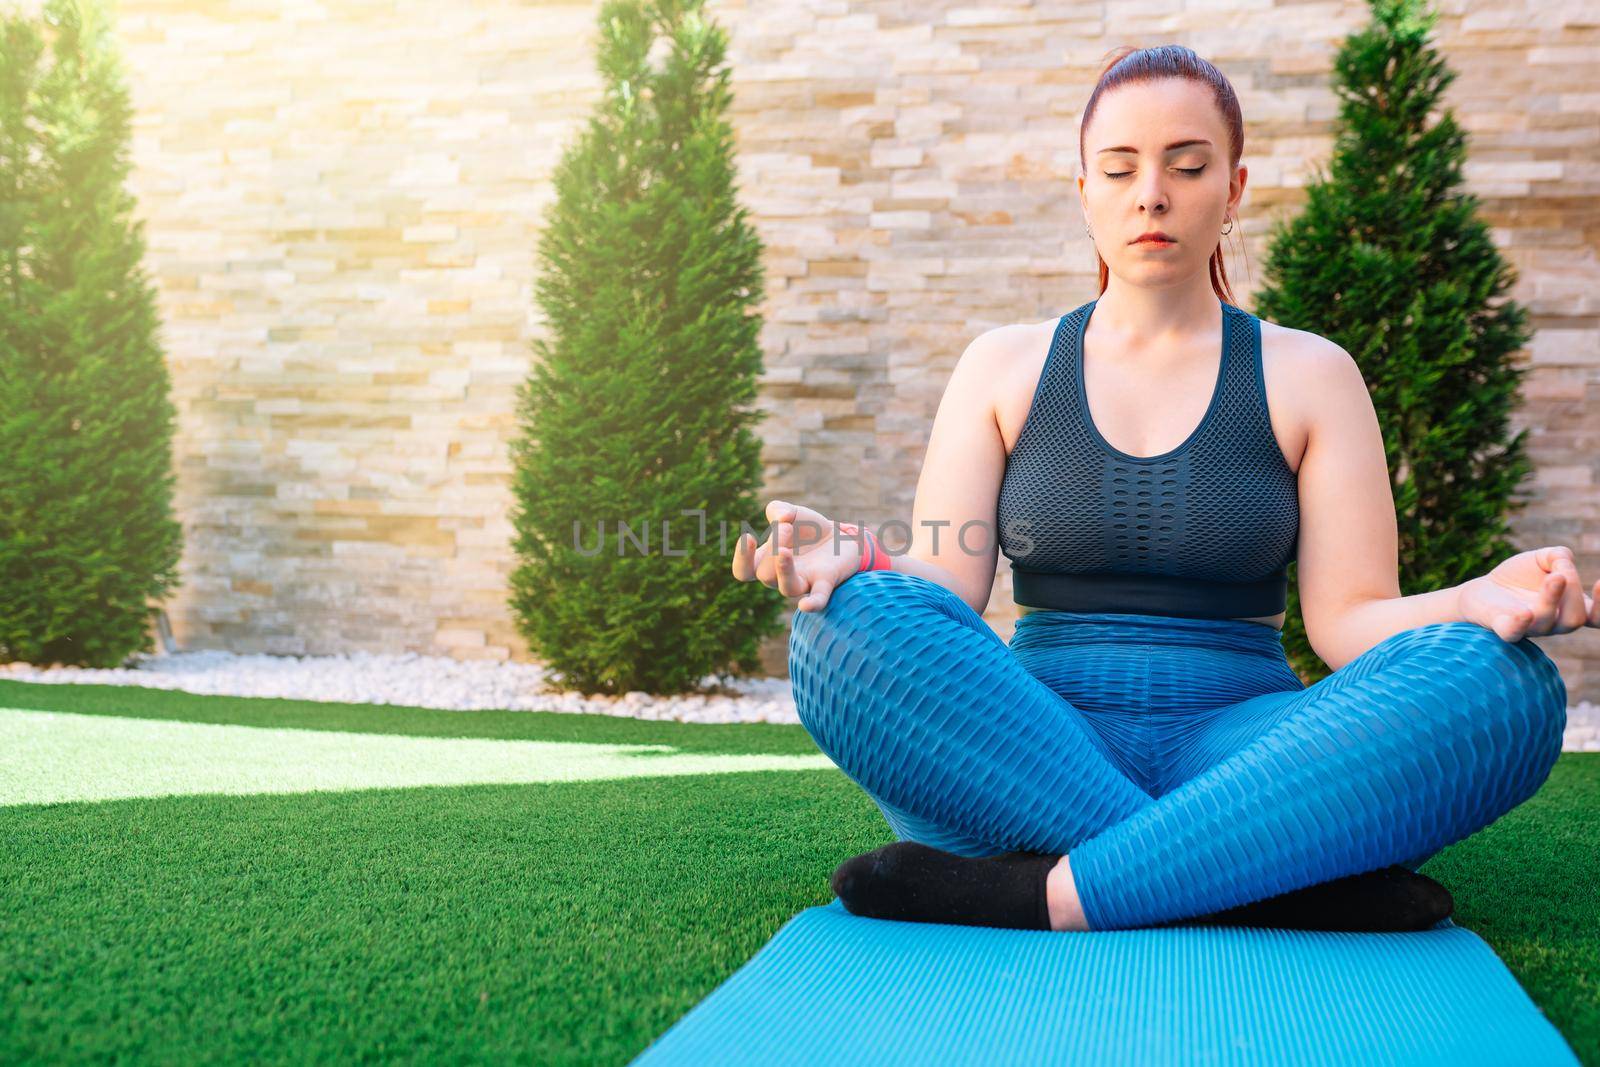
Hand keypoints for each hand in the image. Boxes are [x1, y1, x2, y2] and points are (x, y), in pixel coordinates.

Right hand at [729, 499, 865, 611]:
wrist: (840, 537)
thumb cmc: (808, 529)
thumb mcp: (790, 513)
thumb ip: (778, 510)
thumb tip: (781, 518)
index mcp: (766, 561)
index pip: (743, 572)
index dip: (741, 559)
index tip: (749, 536)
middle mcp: (780, 577)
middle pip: (765, 574)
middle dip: (773, 548)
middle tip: (787, 527)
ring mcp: (803, 582)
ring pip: (786, 588)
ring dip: (783, 570)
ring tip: (784, 551)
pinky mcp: (825, 583)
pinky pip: (817, 600)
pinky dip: (812, 603)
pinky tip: (805, 606)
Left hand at [1456, 546, 1598, 641]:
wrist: (1484, 588)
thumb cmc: (1520, 576)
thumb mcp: (1543, 558)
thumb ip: (1560, 556)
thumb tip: (1563, 563)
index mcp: (1570, 608)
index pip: (1597, 617)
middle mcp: (1554, 623)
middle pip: (1574, 618)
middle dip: (1573, 592)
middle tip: (1561, 572)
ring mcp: (1529, 628)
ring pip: (1548, 622)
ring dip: (1552, 598)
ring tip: (1554, 577)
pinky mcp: (1503, 628)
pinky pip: (1513, 632)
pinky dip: (1520, 624)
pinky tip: (1524, 613)